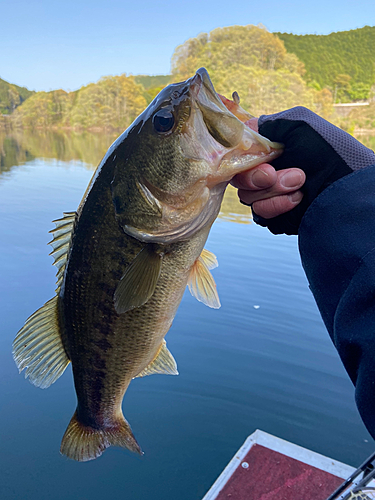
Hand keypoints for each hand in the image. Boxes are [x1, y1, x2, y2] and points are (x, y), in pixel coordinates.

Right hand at [244, 108, 374, 234]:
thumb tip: (246, 130)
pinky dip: (277, 206)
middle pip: (239, 178)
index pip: (240, 155)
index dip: (243, 157)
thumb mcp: (298, 125)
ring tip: (300, 183)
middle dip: (257, 176)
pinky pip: (259, 213)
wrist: (343, 189)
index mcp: (270, 151)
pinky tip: (298, 199)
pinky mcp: (274, 215)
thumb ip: (268, 124)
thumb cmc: (327, 153)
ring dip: (273, 190)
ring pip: (247, 197)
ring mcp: (269, 195)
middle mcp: (266, 172)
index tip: (259, 157)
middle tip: (274, 174)